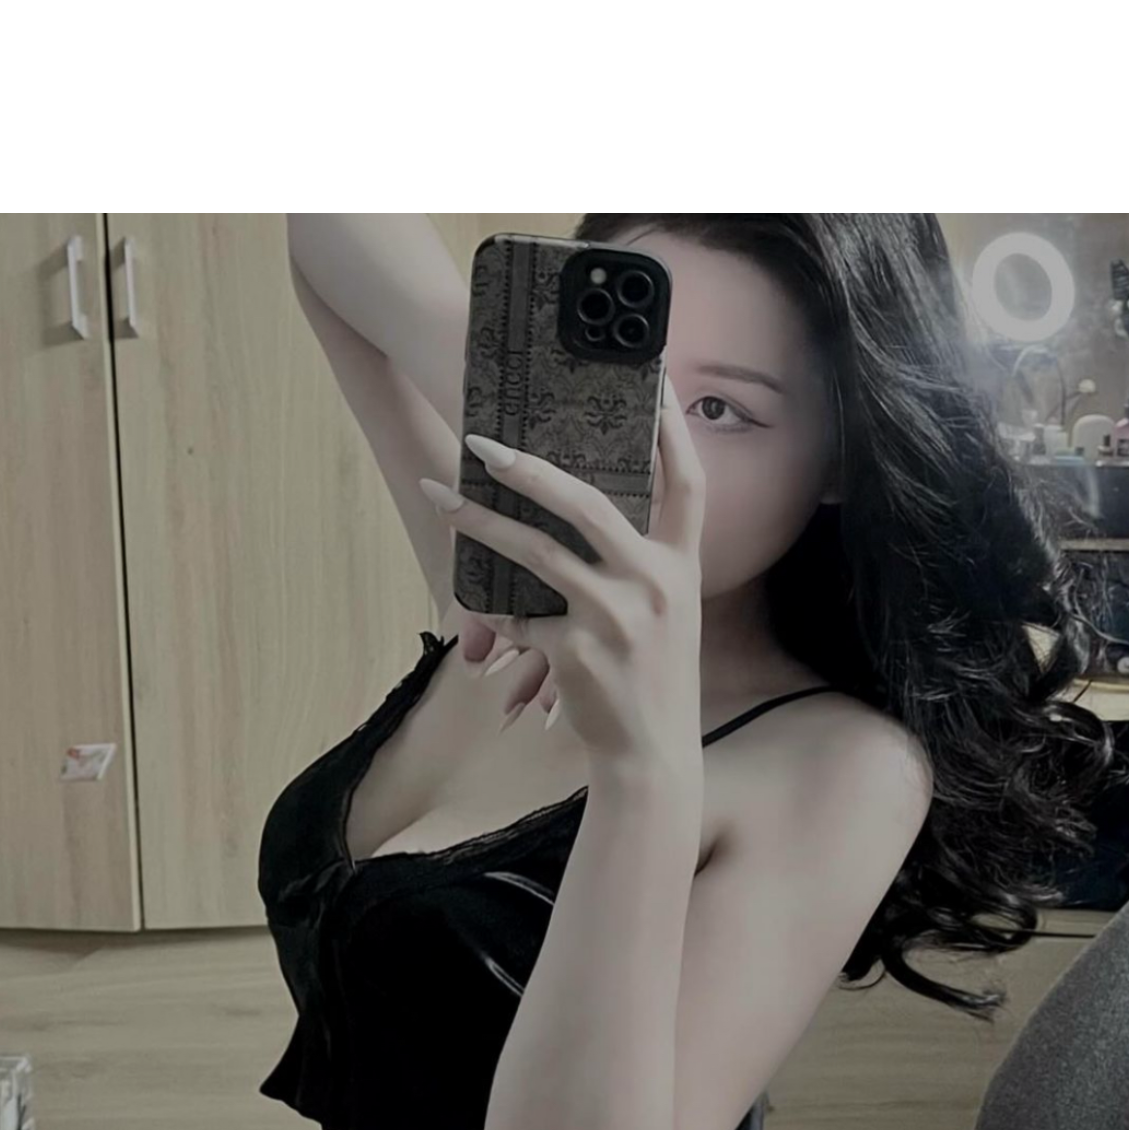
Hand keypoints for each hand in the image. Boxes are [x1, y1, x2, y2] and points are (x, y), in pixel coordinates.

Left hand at [417, 380, 706, 772]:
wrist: (651, 752)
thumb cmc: (652, 677)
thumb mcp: (666, 612)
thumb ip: (638, 562)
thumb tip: (580, 509)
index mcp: (681, 565)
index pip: (686, 481)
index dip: (673, 428)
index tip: (655, 377)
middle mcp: (654, 582)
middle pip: (587, 503)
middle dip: (529, 469)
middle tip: (483, 443)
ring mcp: (615, 616)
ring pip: (536, 552)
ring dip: (481, 522)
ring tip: (441, 496)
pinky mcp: (576, 650)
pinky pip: (522, 617)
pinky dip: (504, 618)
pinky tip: (491, 623)